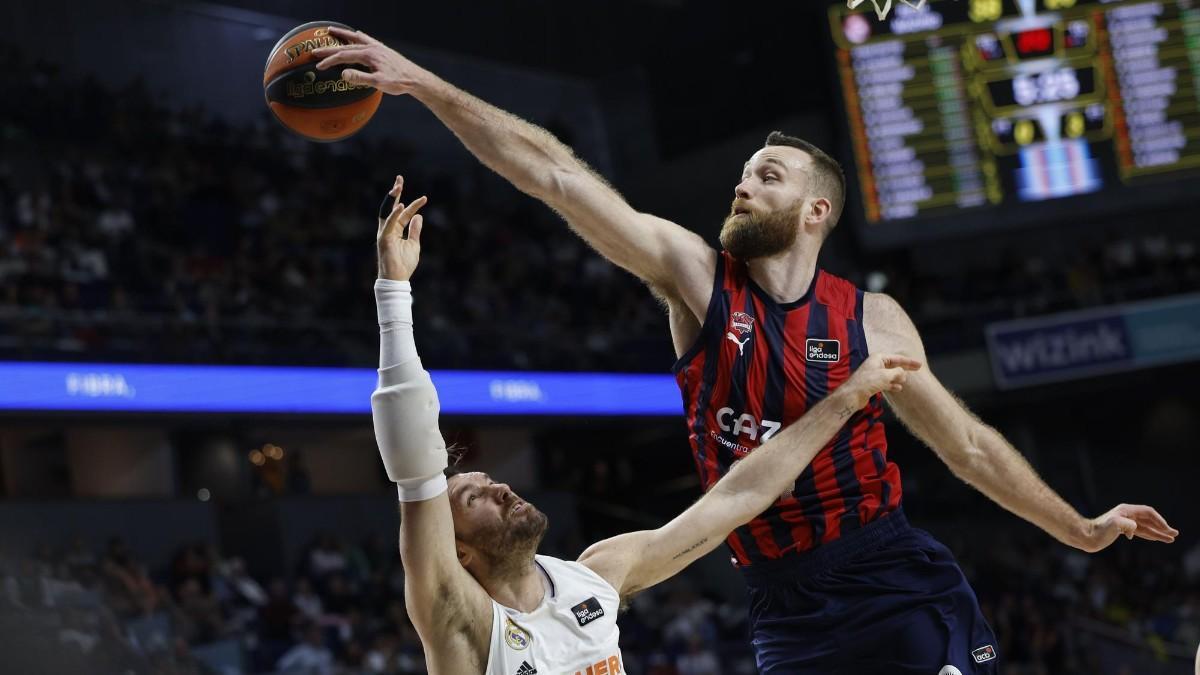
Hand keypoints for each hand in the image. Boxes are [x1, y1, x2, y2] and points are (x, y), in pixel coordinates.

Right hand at [312, 27, 428, 95]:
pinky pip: (367, 40)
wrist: (415, 78)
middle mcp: (372, 48)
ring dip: (343, 35)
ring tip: (331, 30)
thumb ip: (360, 78)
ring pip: (356, 39)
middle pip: (346, 46)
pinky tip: (357, 34)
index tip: (318, 66)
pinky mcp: (383, 50)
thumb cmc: (398, 82)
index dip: (330, 61)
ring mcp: (378, 47)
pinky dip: (358, 37)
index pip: (344, 56)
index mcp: (369, 55)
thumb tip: (343, 73)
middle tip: (315, 50)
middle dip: (330, 49)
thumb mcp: (379, 83)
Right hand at [377, 175, 427, 280]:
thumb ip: (415, 230)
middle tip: (399, 178)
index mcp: (396, 230)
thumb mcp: (414, 244)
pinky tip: (400, 205)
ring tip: (398, 185)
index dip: (414, 205)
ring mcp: (385, 233)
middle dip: (395, 192)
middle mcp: (388, 229)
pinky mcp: (384, 239)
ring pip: (387, 211)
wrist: (397, 278)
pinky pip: (389, 224)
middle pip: (391, 206)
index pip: (405, 213)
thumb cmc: (404, 264)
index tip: (425, 198)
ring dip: (392, 198)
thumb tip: (419, 216)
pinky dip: (394, 214)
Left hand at [840, 354, 921, 411]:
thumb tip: (903, 373)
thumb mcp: (886, 375)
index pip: (897, 358)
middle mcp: (876, 364)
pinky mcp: (873, 384)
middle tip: (918, 369)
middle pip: (894, 365)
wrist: (853, 394)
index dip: (909, 362)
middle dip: (905, 368)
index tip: (919, 365)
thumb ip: (897, 373)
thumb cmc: (868, 382)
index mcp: (878, 358)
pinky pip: (886, 382)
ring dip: (898, 377)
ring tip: (905, 380)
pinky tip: (898, 388)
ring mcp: (874, 374)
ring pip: (890, 374)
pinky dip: (892, 384)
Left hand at [1074, 504, 1177, 552]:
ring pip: (1145, 527)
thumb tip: (1134, 528)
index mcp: (1126, 511)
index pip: (1148, 513)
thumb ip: (1124, 524)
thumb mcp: (1112, 526)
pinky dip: (1149, 534)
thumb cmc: (1097, 531)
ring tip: (1170, 539)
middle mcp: (1126, 514)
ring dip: (1158, 532)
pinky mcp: (1121, 530)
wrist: (1084, 537)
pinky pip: (1139, 531)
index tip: (1168, 531)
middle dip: (1162, 527)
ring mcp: (1124, 522)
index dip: (1160, 521)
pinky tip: (1155, 538)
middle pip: (1149, 519)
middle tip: (1175, 535)